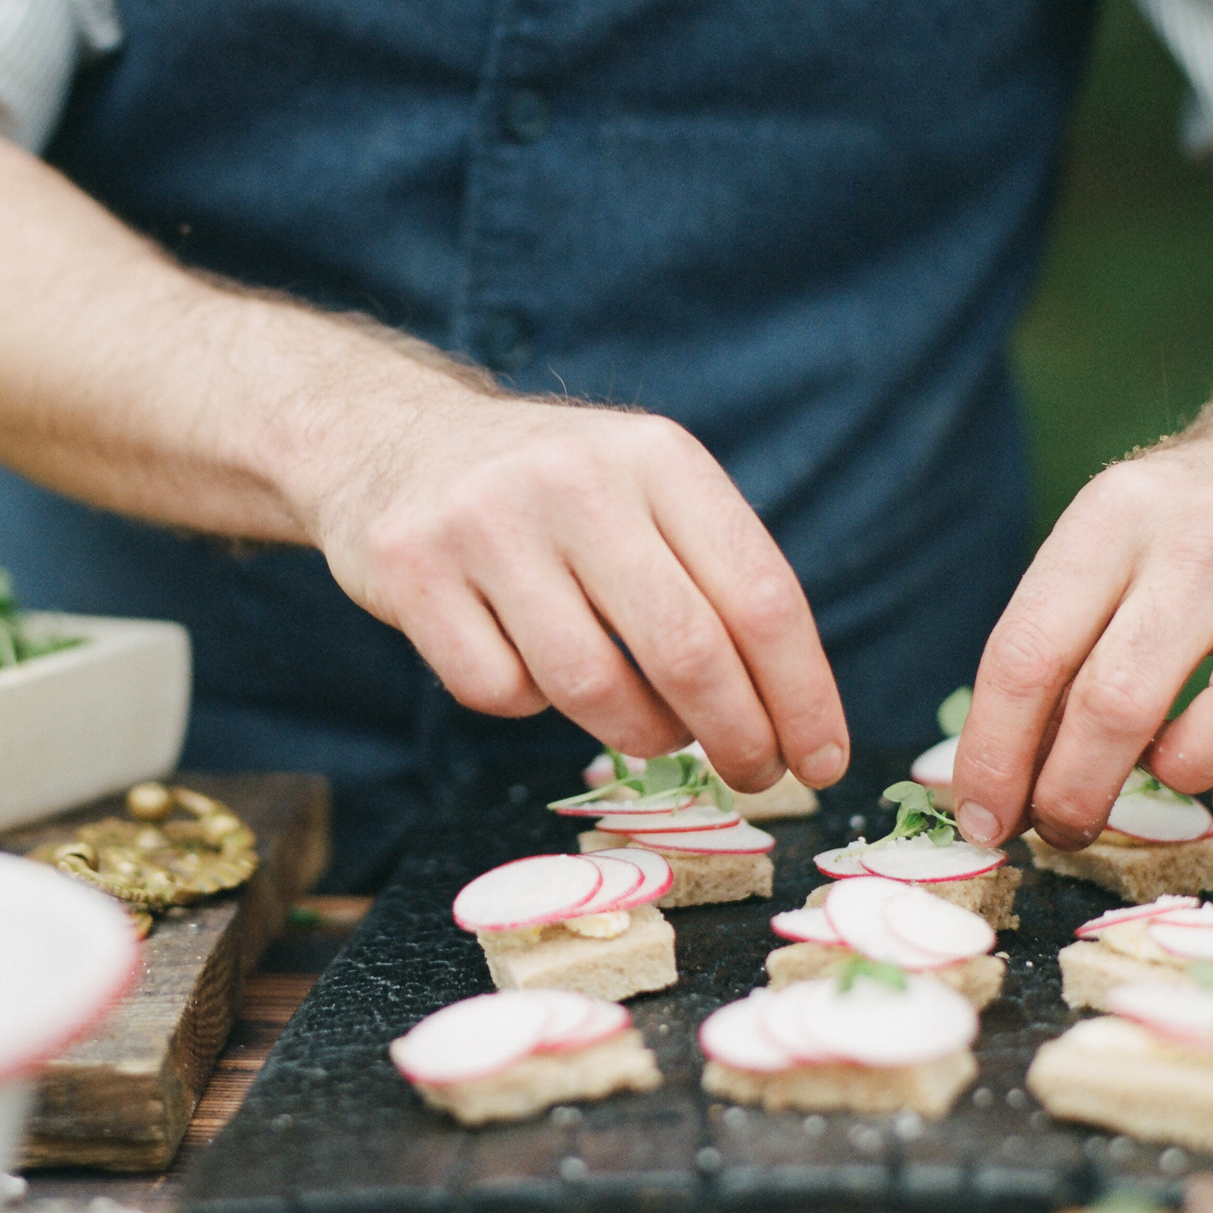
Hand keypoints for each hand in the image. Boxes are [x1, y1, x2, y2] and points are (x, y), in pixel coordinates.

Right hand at [302, 387, 850, 793]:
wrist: (389, 439)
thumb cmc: (551, 493)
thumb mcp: (641, 489)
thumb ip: (710, 575)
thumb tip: (790, 717)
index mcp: (656, 455)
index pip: (759, 594)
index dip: (802, 693)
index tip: (823, 757)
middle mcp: (576, 479)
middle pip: (688, 652)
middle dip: (738, 737)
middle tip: (753, 774)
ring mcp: (487, 523)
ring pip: (593, 688)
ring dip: (638, 733)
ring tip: (648, 726)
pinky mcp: (413, 570)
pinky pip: (498, 691)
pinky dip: (527, 704)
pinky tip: (526, 663)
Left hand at [950, 428, 1212, 848]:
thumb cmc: (1172, 534)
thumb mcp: (1095, 547)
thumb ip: (1046, 651)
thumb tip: (994, 787)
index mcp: (1114, 516)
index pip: (1030, 652)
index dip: (996, 755)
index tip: (981, 817)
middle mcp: (1206, 540)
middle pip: (1121, 699)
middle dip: (1074, 792)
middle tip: (1061, 826)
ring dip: (1188, 778)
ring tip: (1164, 776)